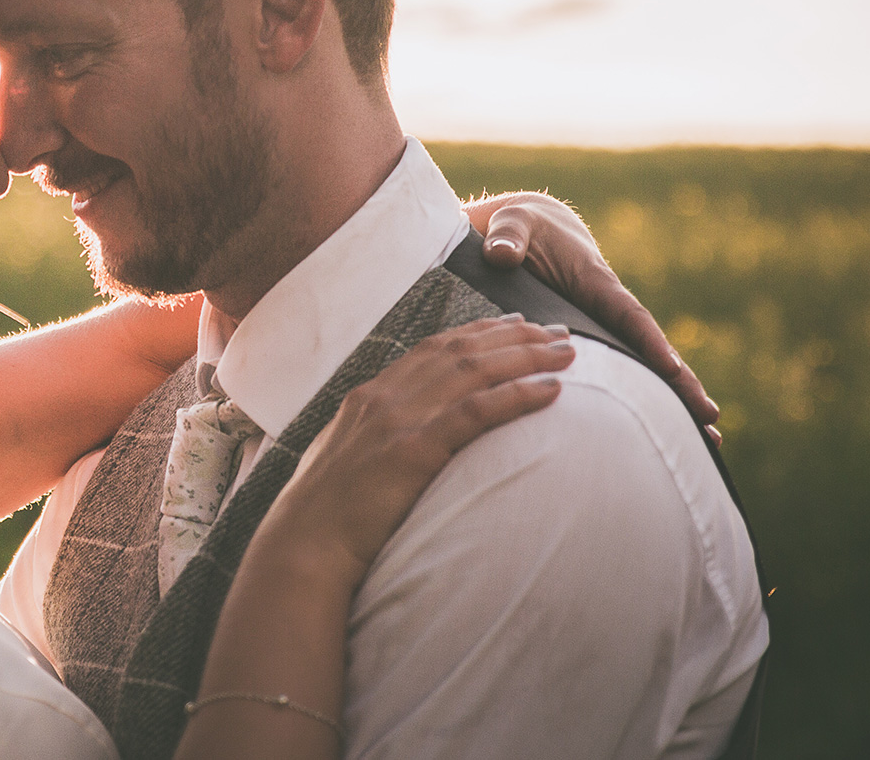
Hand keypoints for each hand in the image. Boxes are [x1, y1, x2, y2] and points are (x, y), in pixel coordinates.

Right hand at [262, 316, 572, 582]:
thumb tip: (401, 441)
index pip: (432, 349)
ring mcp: (396, 421)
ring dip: (525, 356)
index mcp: (367, 397)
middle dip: (514, 335)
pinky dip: (516, 395)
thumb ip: (375, 439)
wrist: (304, 546)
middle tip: (557, 331)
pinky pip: (475, 412)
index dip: (479, 332)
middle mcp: (383, 398)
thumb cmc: (327, 517)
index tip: (515, 324)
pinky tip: (550, 390)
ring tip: (565, 351)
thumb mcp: (347, 461)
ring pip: (472, 371)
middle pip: (459, 350)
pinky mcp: (412, 451)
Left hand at [473, 192, 719, 434]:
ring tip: (708, 442)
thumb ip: (509, 236)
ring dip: (673, 402)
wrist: (530, 232)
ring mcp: (604, 329)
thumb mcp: (515, 226)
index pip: (626, 314)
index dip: (649, 341)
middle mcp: (609, 309)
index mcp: (595, 281)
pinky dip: (642, 402)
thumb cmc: (523, 230)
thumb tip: (503, 255)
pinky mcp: (593, 344)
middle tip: (710, 419)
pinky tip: (663, 435)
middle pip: (650, 351)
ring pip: (642, 369)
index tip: (671, 369)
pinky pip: (620, 374)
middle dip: (681, 384)